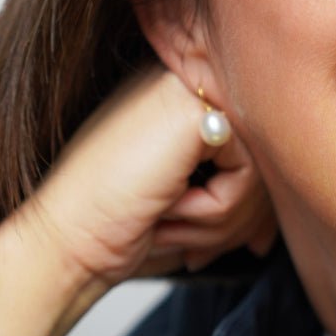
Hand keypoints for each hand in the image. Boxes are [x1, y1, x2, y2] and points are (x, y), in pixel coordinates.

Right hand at [20, 67, 276, 287]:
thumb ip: (233, 193)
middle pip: (262, 152)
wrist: (61, 242)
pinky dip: (219, 209)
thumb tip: (274, 225)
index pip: (250, 144)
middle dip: (245, 218)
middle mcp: (184, 83)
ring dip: (226, 219)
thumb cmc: (111, 229)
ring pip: (260, 164)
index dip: (252, 203)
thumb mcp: (187, 206)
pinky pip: (248, 170)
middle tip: (203, 252)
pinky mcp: (193, 105)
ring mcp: (187, 86)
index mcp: (177, 99)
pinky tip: (172, 210)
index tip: (246, 245)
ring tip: (178, 230)